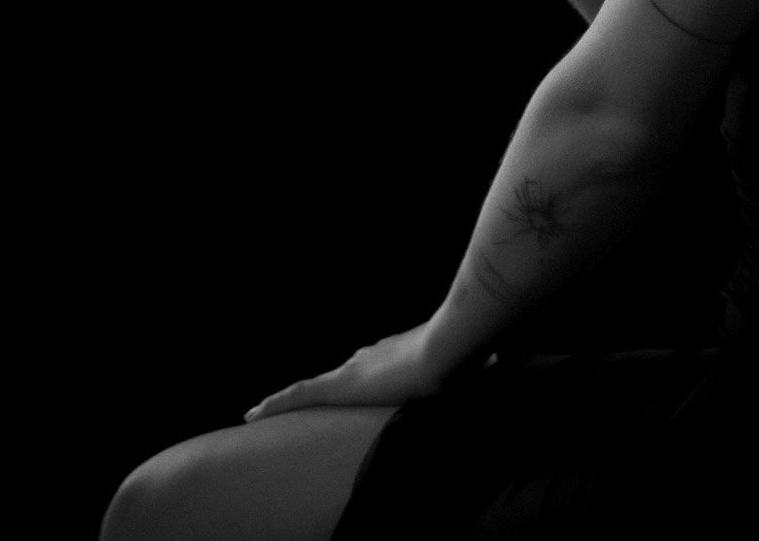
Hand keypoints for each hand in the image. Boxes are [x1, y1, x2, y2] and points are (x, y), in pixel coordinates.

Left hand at [242, 321, 496, 417]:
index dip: (361, 373)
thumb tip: (506, 358)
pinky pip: (297, 394)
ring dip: (288, 400)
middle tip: (305, 399)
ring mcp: (355, 370)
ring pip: (310, 388)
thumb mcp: (472, 363)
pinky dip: (274, 403)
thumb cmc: (467, 355)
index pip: (373, 363)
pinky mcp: (341, 385)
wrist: (450, 345)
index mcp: (398, 353)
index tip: (354, 380)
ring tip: (263, 411)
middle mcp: (371, 356)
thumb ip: (484, 359)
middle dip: (323, 388)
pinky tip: (252, 412)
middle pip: (340, 375)